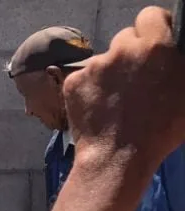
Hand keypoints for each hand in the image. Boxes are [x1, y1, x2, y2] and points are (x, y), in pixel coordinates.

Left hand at [65, 7, 184, 163]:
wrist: (118, 158)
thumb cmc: (162, 130)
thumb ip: (178, 65)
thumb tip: (173, 58)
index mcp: (155, 46)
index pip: (150, 16)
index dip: (154, 28)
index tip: (156, 40)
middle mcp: (122, 49)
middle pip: (126, 38)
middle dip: (132, 52)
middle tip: (138, 78)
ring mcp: (94, 65)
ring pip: (104, 59)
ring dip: (111, 72)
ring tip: (119, 100)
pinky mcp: (73, 82)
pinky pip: (85, 77)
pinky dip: (91, 88)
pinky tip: (102, 108)